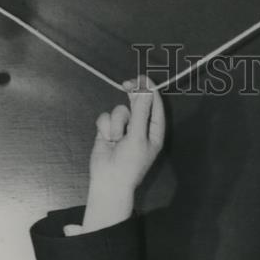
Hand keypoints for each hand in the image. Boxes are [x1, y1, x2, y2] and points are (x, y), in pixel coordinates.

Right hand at [83, 75, 164, 229]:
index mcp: (154, 131)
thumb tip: (145, 90)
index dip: (150, 91)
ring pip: (120, 110)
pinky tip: (106, 139)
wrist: (109, 181)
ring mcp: (124, 129)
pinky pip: (106, 118)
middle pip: (138, 103)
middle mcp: (140, 128)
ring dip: (117, 123)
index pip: (155, 106)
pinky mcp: (108, 131)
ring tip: (116, 139)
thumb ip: (140, 111)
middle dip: (132, 95)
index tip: (143, 78)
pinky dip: (105, 127)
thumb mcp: (138, 136)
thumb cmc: (129, 163)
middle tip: (126, 84)